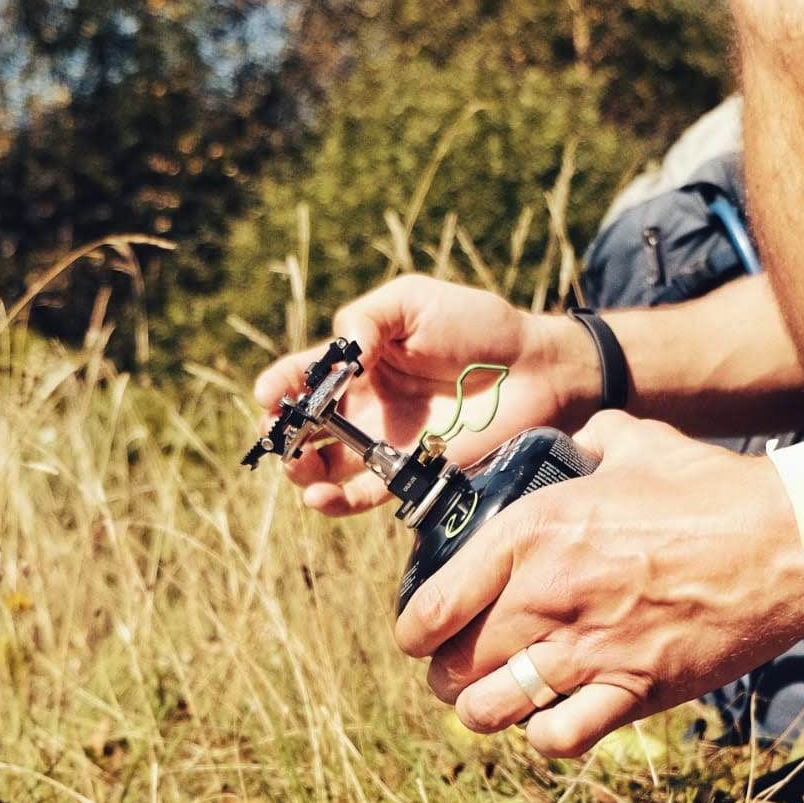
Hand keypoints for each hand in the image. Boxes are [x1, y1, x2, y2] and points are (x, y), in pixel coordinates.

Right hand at [253, 275, 600, 514]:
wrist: (534, 368)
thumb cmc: (477, 325)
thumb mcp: (412, 300)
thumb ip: (364, 318)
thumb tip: (338, 357)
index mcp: (357, 363)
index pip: (302, 376)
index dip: (277, 385)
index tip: (268, 393)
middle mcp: (363, 406)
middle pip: (302, 427)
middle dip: (279, 432)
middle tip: (278, 433)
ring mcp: (383, 442)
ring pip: (322, 468)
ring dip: (299, 472)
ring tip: (298, 467)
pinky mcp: (407, 474)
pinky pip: (361, 495)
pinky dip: (334, 502)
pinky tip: (320, 496)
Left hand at [395, 412, 803, 755]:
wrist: (787, 538)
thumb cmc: (714, 489)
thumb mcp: (638, 445)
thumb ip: (591, 442)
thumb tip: (579, 441)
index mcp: (534, 531)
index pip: (434, 603)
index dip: (415, 631)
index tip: (419, 636)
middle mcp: (548, 594)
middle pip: (455, 665)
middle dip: (447, 675)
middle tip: (459, 671)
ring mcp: (589, 649)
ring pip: (492, 710)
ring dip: (485, 711)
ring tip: (495, 703)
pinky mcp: (634, 689)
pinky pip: (557, 738)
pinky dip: (545, 736)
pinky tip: (552, 719)